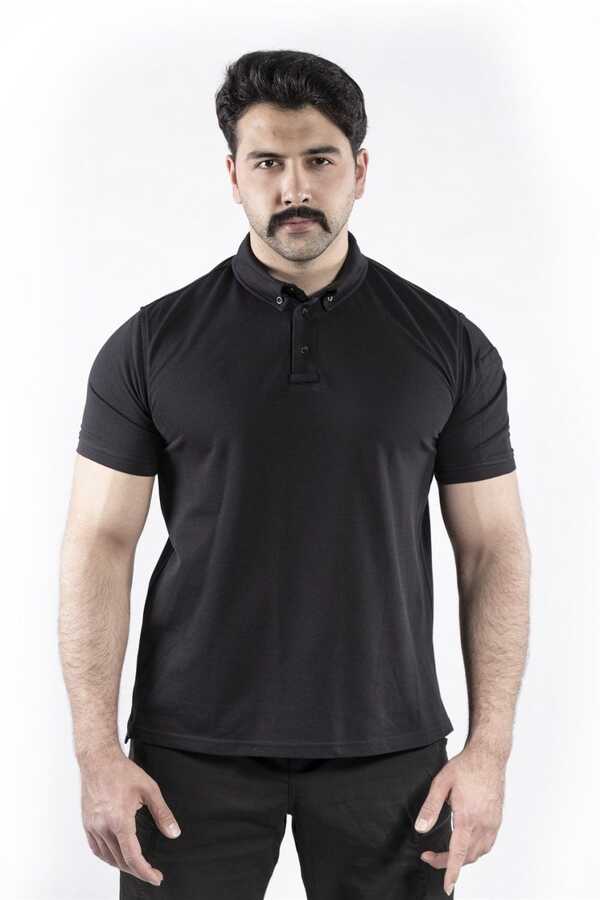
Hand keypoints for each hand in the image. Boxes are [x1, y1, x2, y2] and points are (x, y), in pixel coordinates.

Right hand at [79, 744, 181, 886]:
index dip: (145, 871)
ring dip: (123, 865)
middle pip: (120, 861)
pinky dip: (108, 857)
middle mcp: (103, 827)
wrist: (98, 760)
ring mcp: (93, 826)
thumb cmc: (122, 771)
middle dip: (137, 870)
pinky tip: (117, 856)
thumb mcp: (149, 789)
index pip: (132, 857)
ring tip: (137, 866)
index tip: (156, 878)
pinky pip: (96, 849)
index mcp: (119, 820)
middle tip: (151, 873)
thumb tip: (174, 833)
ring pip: (108, 857)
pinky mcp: (87, 824)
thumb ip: (162, 814)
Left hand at [414, 741, 505, 894]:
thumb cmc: (465, 766)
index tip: (447, 886)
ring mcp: (493, 822)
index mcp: (467, 816)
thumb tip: (420, 828)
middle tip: (430, 856)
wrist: (489, 755)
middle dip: (448, 863)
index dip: (450, 871)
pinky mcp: (497, 819)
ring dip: (463, 859)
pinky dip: (476, 851)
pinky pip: (488, 844)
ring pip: (479, 853)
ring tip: (446, 855)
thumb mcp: (441, 783)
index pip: (458, 852)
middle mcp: (483, 823)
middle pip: (467, 856)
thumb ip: (430, 808)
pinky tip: (467, 846)